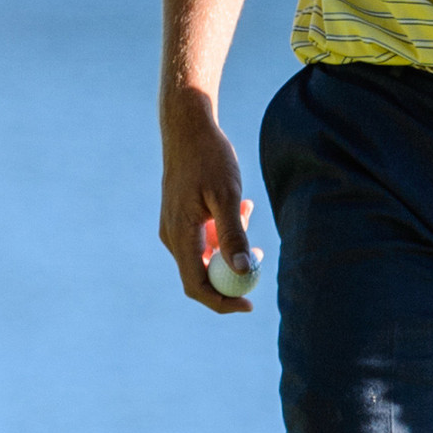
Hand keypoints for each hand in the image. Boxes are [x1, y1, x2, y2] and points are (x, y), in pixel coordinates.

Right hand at [159, 91, 256, 314]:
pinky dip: (224, 229)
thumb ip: (233, 234)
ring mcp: (175, 226)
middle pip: (201, 274)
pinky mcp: (182, 216)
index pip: (197, 285)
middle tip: (260, 260)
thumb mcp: (226, 195)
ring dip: (231, 244)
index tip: (249, 305)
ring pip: (206, 253)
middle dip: (232, 273)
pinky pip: (205, 236)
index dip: (222, 301)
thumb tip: (244, 271)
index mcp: (179, 235)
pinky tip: (241, 205)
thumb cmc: (208, 157)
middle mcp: (172, 236)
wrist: (187, 127)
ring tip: (247, 210)